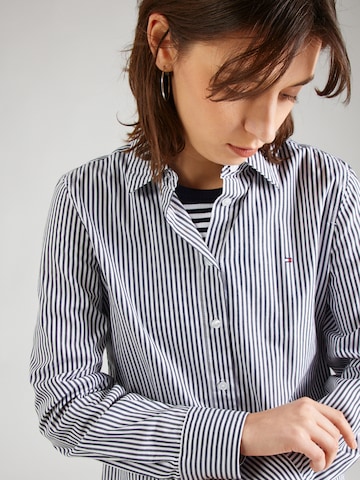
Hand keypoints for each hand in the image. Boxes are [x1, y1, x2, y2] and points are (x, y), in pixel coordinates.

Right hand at [240, 397, 356, 471]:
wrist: (248, 430)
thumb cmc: (267, 425)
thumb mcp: (292, 414)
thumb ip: (310, 418)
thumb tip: (329, 435)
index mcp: (307, 403)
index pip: (337, 416)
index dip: (348, 432)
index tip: (352, 444)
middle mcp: (307, 410)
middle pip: (335, 433)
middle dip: (334, 451)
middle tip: (323, 458)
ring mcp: (302, 423)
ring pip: (331, 444)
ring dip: (327, 459)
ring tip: (317, 462)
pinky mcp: (297, 437)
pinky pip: (320, 455)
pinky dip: (319, 464)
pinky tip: (311, 464)